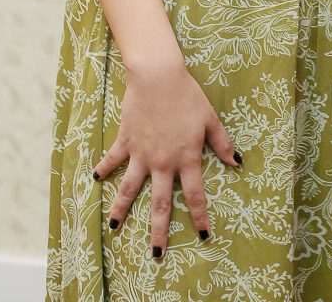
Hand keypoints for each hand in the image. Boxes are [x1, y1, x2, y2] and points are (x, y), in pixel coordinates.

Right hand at [93, 57, 240, 256]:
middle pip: (160, 203)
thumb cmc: (188, 95)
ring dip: (122, 209)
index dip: (199, 216)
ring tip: (115, 229)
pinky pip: (112, 160)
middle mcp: (163, 162)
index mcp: (186, 157)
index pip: (195, 194)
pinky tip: (95, 180)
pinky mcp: (126, 141)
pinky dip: (103, 168)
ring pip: (129, 189)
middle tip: (156, 254)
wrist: (158, 78)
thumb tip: (236, 162)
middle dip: (158, 230)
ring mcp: (141, 154)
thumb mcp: (209, 118)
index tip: (204, 235)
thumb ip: (222, 142)